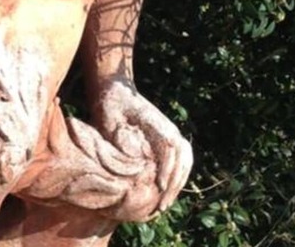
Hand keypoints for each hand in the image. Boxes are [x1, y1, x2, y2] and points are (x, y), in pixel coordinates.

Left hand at [92, 79, 193, 216]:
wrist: (115, 88)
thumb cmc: (109, 103)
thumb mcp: (109, 118)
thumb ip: (120, 137)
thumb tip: (134, 159)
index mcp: (155, 121)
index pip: (170, 147)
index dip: (166, 169)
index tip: (160, 189)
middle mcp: (168, 127)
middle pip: (182, 156)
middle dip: (174, 183)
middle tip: (162, 206)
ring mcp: (171, 131)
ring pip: (185, 159)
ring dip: (178, 182)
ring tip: (166, 203)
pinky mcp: (168, 137)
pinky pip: (181, 158)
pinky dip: (178, 176)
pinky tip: (168, 191)